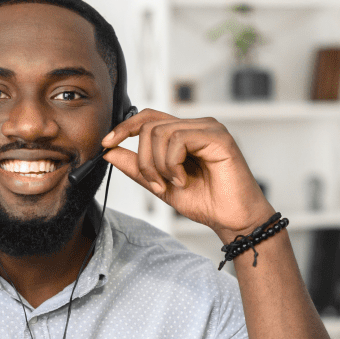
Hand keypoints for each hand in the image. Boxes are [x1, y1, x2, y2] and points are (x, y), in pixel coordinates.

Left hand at [101, 109, 273, 238]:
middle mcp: (196, 125)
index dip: (123, 128)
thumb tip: (110, 151)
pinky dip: (173, 164)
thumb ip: (137, 168)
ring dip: (158, 165)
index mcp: (184, 133)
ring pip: (161, 132)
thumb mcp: (161, 185)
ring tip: (173, 184)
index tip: (106, 144)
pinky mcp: (218, 137)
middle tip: (156, 184)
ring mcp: (208, 128)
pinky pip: (179, 140)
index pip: (147, 118)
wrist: (232, 220)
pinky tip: (183, 180)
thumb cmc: (206, 202)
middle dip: (143, 160)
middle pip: (149, 125)